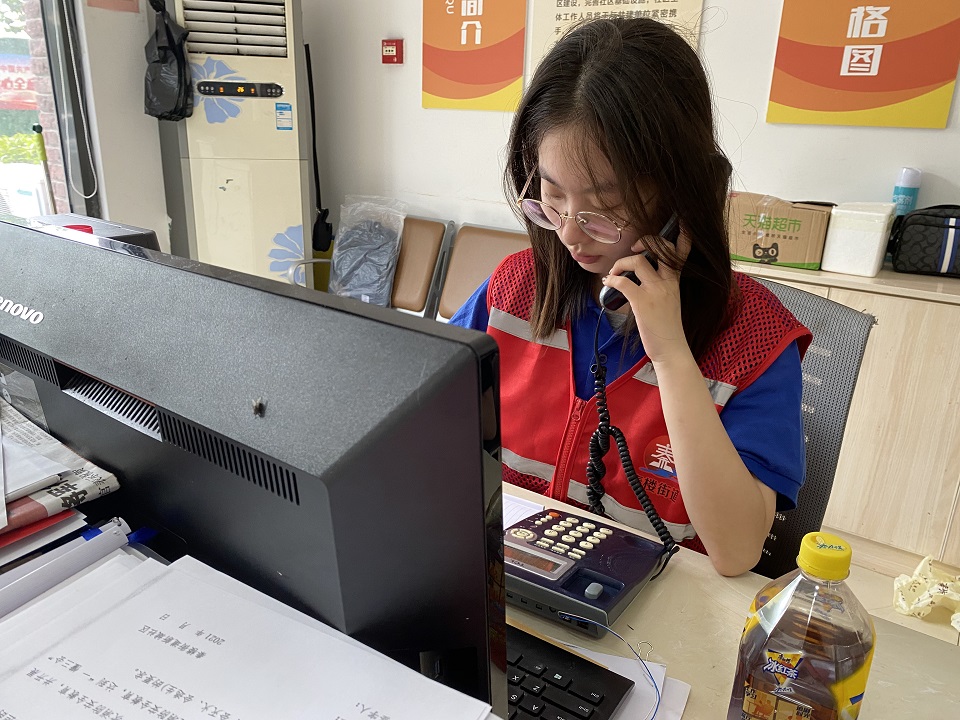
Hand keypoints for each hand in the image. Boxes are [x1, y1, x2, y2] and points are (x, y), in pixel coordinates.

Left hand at [602, 228, 691, 365]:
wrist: (671, 349)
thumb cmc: (666, 327)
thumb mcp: (669, 302)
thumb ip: (660, 286)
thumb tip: (636, 278)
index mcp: (675, 281)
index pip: (681, 253)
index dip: (682, 236)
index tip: (683, 223)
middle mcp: (668, 282)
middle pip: (660, 248)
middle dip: (645, 242)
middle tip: (633, 249)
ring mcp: (656, 291)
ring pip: (638, 260)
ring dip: (621, 263)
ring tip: (614, 273)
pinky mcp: (643, 302)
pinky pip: (624, 281)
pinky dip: (612, 279)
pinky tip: (608, 283)